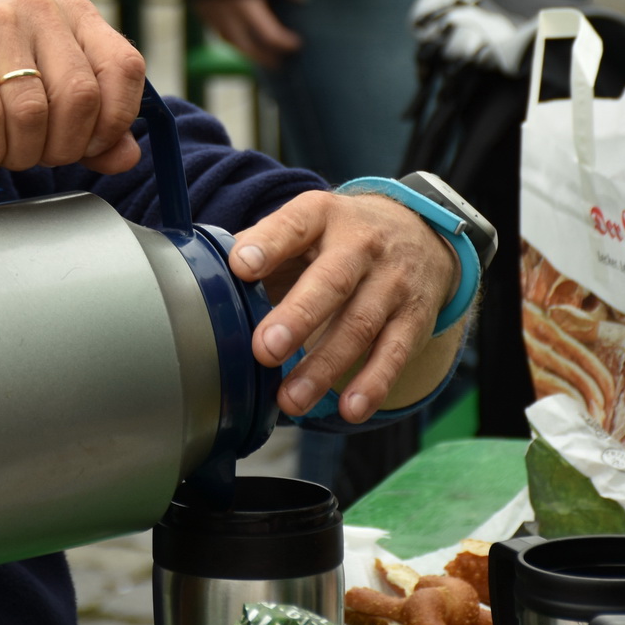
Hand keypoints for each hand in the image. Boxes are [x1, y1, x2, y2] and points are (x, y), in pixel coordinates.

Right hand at [0, 0, 147, 174]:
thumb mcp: (43, 93)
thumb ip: (91, 125)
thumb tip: (125, 156)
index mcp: (73, 13)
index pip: (123, 68)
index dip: (113, 121)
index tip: (87, 146)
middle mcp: (39, 8)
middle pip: (79, 97)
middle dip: (61, 147)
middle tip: (36, 155)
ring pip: (33, 113)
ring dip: (20, 153)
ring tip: (3, 152)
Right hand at [192, 0, 306, 68]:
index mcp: (244, 1)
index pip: (268, 33)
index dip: (285, 42)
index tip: (297, 44)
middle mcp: (225, 12)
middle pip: (247, 47)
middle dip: (265, 57)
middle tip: (279, 64)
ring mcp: (209, 11)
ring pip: (229, 41)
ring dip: (246, 52)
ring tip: (260, 55)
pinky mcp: (200, 6)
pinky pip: (216, 31)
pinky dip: (231, 39)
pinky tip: (241, 37)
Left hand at [226, 190, 462, 422]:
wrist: (420, 231)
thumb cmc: (339, 236)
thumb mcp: (304, 224)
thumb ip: (259, 247)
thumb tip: (205, 276)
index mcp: (321, 215)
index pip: (293, 226)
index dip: (267, 245)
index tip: (240, 267)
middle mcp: (361, 244)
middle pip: (331, 281)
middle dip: (298, 317)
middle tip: (265, 350)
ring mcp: (392, 281)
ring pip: (360, 325)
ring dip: (324, 366)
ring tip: (291, 398)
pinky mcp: (415, 317)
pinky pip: (395, 352)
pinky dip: (375, 384)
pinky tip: (351, 409)